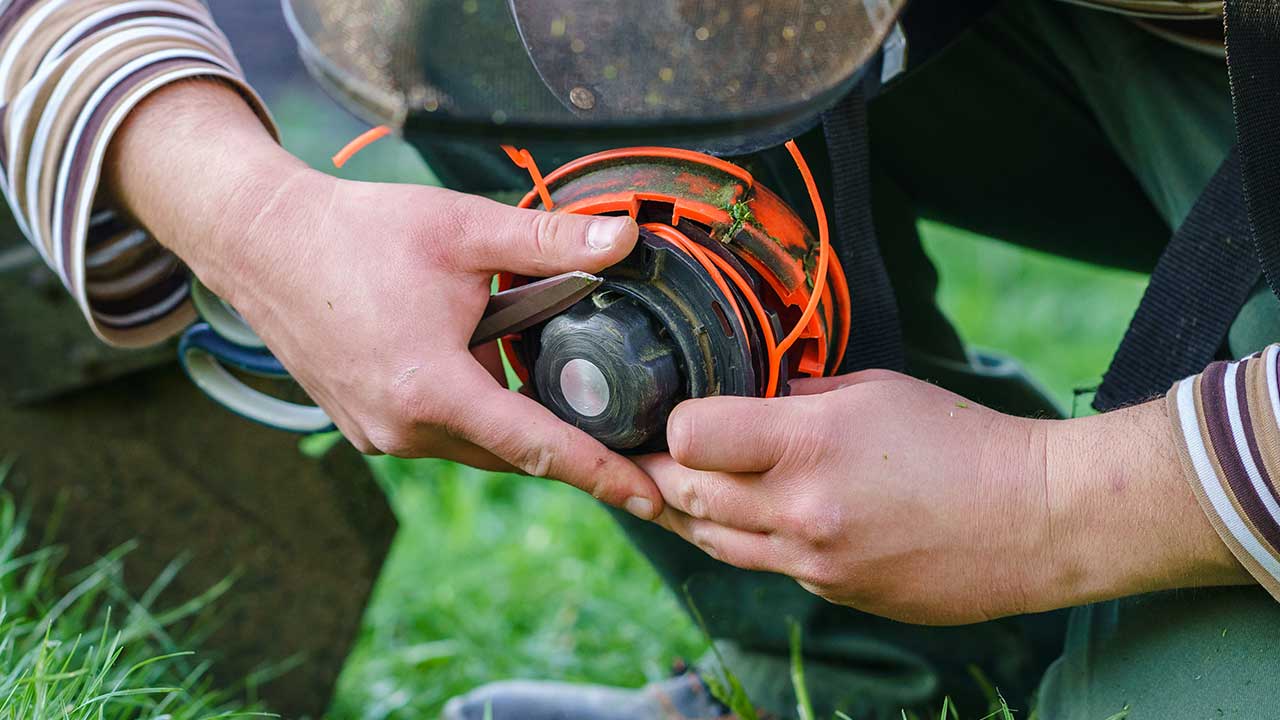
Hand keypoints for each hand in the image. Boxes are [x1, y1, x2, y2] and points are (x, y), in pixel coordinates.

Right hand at [105, 81, 662, 519]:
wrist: (262, 243)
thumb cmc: (359, 232)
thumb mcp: (463, 228)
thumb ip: (548, 239)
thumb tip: (628, 238)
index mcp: (432, 390)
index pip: (539, 447)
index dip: (602, 474)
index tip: (651, 499)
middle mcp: (404, 430)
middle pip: (512, 452)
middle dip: (569, 449)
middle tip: (628, 441)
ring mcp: (379, 436)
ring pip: (476, 446)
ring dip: (516, 424)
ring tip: (557, 390)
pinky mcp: (364, 428)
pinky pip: (441, 436)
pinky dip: (476, 417)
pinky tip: (491, 374)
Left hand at [641, 370, 1247, 624]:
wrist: (1034, 520)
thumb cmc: (959, 439)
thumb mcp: (873, 390)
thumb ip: (798, 398)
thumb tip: (748, 399)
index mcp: (809, 444)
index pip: (691, 437)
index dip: (678, 425)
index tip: (686, 417)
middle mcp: (801, 510)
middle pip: (686, 495)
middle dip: (666, 472)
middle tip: (658, 455)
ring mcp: (814, 563)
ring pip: (713, 542)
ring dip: (693, 514)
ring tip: (688, 488)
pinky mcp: (833, 593)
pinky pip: (767, 566)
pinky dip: (755, 541)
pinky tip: (768, 518)